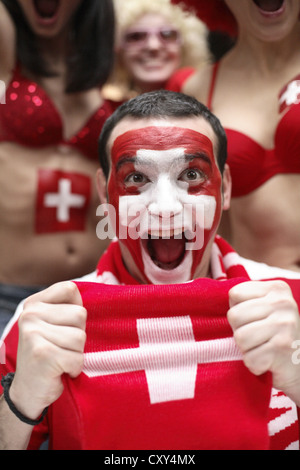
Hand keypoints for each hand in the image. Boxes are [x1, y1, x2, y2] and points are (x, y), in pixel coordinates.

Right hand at [9, 282, 86, 419]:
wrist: (28, 391)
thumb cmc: (50, 353)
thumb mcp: (53, 323)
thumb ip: (68, 307)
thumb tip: (102, 295)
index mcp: (34, 303)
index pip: (70, 289)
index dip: (76, 309)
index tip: (64, 326)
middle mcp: (30, 315)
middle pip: (80, 314)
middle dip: (78, 335)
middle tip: (61, 347)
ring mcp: (33, 334)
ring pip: (81, 337)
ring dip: (76, 353)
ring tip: (60, 359)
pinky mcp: (42, 355)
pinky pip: (78, 358)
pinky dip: (74, 368)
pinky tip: (60, 371)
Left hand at [228, 280, 299, 403]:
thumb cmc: (273, 335)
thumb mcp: (263, 309)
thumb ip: (243, 299)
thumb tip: (200, 290)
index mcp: (276, 288)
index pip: (234, 294)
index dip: (237, 311)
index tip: (253, 320)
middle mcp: (283, 303)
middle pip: (234, 316)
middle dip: (240, 331)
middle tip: (257, 338)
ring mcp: (285, 325)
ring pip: (240, 338)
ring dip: (247, 349)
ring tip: (261, 349)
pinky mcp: (283, 349)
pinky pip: (250, 359)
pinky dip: (255, 365)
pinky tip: (267, 362)